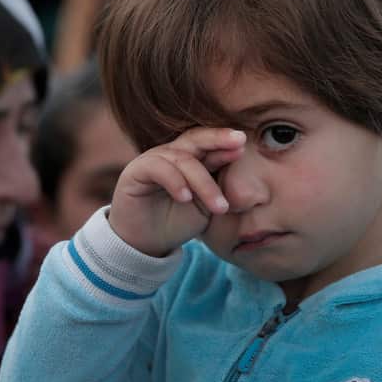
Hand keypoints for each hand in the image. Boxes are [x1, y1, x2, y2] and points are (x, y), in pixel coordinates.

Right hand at [108, 127, 245, 256]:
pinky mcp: (136, 171)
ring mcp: (153, 159)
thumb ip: (218, 184)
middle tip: (239, 142)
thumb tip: (241, 161)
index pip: (210, 144)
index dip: (227, 142)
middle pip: (196, 138)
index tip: (245, 144)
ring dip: (204, 183)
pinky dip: (175, 182)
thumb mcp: (205, 205)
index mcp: (191, 158)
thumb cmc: (178, 222)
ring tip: (220, 207)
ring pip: (183, 159)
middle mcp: (172, 153)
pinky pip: (158, 168)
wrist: (146, 243)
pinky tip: (186, 198)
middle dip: (218, 139)